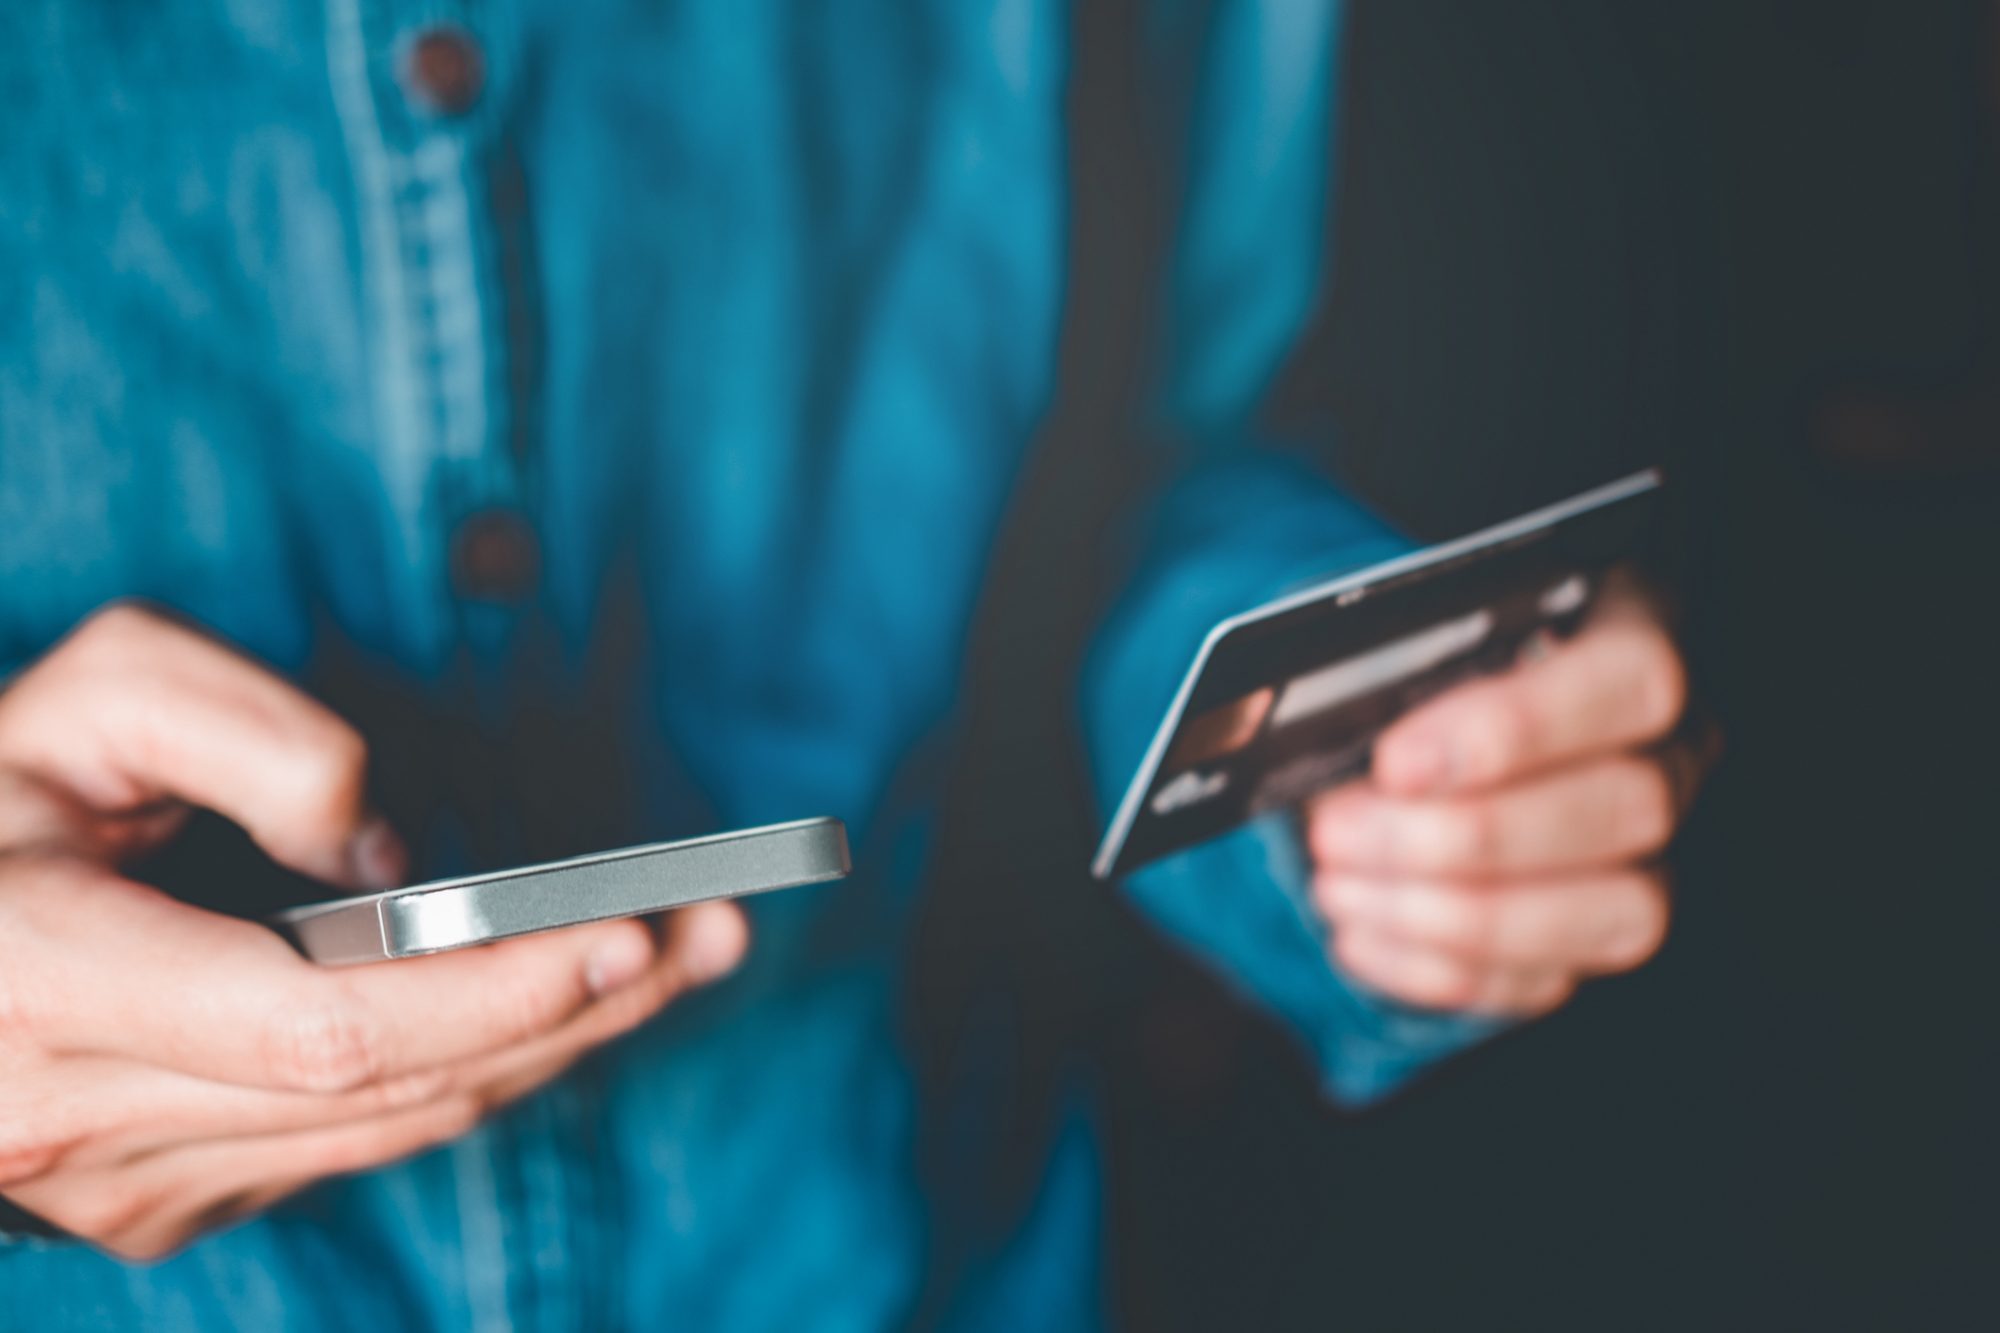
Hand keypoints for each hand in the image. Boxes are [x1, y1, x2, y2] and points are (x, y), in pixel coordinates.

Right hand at [0, 604, 746, 1259]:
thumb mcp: (81, 701)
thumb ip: (241, 735)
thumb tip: (386, 857)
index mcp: (49, 983)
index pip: (324, 1026)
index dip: (492, 991)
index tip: (628, 928)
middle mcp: (88, 1118)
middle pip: (398, 1087)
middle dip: (579, 1009)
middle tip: (716, 929)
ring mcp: (128, 1186)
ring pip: (399, 1128)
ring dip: (557, 1044)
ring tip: (682, 956)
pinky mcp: (167, 1204)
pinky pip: (362, 1142)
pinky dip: (481, 1071)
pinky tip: (566, 1006)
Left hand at [1306, 573, 1708, 1017]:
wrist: (1403, 741)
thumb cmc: (1412, 672)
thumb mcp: (1398, 642)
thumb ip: (1390, 671)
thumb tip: (1320, 727)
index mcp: (1633, 636)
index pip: (1630, 681)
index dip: (1518, 728)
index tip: (1399, 763)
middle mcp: (1670, 749)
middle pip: (1629, 806)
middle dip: (1468, 836)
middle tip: (1341, 831)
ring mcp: (1652, 852)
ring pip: (1615, 909)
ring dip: (1456, 913)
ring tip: (1339, 885)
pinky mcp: (1601, 934)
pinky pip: (1550, 978)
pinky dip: (1438, 967)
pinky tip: (1358, 932)